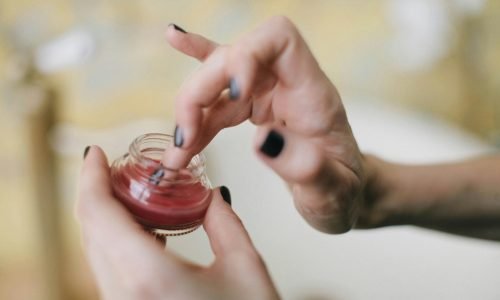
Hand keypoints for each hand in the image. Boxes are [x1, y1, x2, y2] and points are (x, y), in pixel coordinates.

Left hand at [77, 146, 279, 299]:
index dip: (90, 177)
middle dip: (98, 192)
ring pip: (96, 251)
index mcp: (148, 278)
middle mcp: (124, 296)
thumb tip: (214, 194)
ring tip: (134, 193)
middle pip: (91, 230)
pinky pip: (110, 271)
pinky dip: (118, 241)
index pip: (98, 215)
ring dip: (107, 216)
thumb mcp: (246, 269)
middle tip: (120, 168)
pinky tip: (146, 229)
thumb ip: (226, 222)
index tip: (95, 153)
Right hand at [164, 16, 365, 232]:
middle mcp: (289, 85)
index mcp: (313, 96)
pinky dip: (198, 68)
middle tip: (184, 142)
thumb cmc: (343, 193)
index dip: (246, 56)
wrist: (343, 195)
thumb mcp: (333, 193)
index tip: (231, 97)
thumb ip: (307, 168)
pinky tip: (176, 38)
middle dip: (201, 93)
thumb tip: (263, 140)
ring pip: (218, 80)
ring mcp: (270, 92)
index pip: (279, 40)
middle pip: (234, 58)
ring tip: (176, 154)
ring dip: (190, 110)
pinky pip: (222, 84)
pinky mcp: (254, 105)